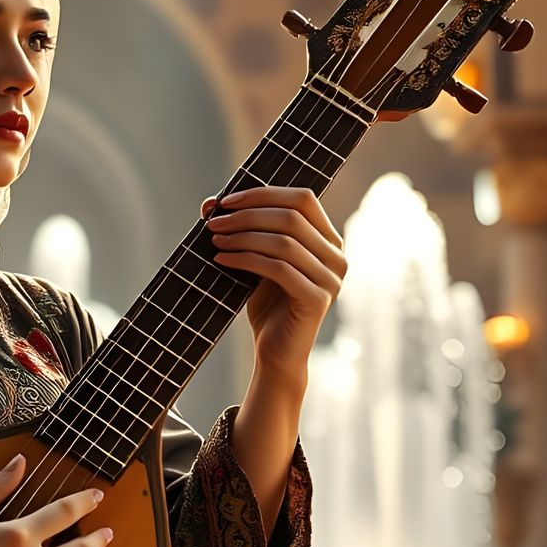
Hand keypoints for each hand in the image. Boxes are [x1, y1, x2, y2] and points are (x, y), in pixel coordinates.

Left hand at [201, 186, 346, 377]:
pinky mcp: (317, 299)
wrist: (276, 352)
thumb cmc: (266, 302)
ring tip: (214, 241)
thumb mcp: (256, 258)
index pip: (302, 198)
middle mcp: (337, 255)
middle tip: (213, 223)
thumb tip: (210, 202)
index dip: (263, 193)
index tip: (225, 201)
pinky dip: (246, 260)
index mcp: (328, 239)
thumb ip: (243, 229)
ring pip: (284, 242)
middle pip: (291, 217)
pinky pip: (279, 269)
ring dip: (242, 237)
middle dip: (247, 215)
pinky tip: (221, 260)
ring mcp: (331, 278)